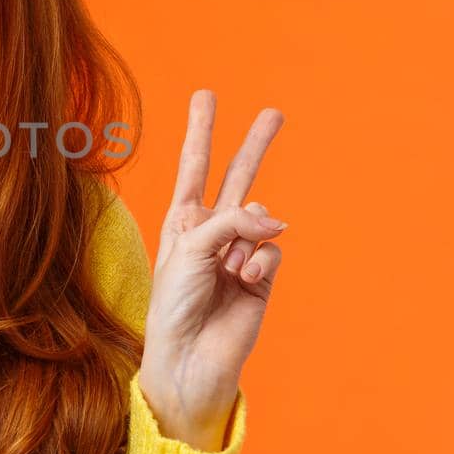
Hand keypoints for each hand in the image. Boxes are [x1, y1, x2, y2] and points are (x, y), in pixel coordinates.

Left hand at [139, 90, 287, 449]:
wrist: (189, 357)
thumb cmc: (174, 304)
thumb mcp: (190, 248)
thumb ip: (231, 221)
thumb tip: (278, 220)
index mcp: (183, 221)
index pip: (194, 166)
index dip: (200, 131)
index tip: (206, 96)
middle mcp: (213, 232)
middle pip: (239, 177)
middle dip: (254, 145)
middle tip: (275, 113)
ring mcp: (240, 253)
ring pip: (261, 217)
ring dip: (248, 237)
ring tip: (231, 270)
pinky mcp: (263, 276)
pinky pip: (272, 249)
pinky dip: (261, 262)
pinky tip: (246, 280)